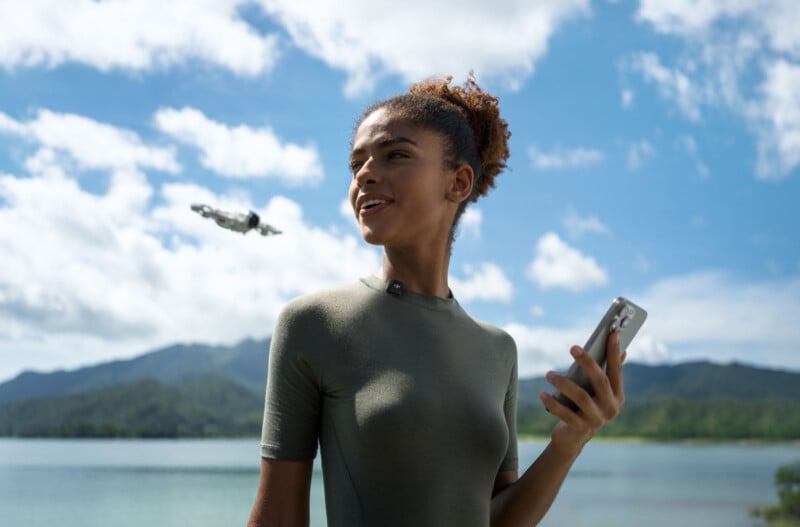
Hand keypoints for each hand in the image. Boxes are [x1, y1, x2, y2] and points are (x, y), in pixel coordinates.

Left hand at [539, 331, 625, 457]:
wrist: (573, 438)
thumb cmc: (584, 407)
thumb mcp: (596, 392)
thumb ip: (607, 373)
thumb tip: (622, 350)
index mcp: (617, 396)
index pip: (617, 371)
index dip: (614, 352)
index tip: (612, 333)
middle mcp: (610, 408)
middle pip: (600, 381)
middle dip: (587, 362)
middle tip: (573, 347)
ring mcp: (596, 420)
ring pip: (581, 396)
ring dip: (563, 382)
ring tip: (548, 374)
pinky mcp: (580, 428)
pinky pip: (565, 412)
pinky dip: (553, 402)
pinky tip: (543, 393)